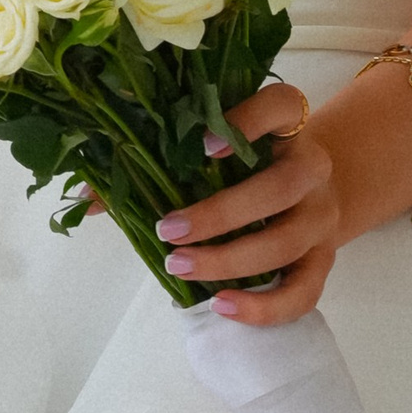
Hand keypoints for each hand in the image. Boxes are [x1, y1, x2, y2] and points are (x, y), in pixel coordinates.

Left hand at [154, 80, 340, 326]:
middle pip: (282, 185)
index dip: (248, 120)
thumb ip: (151, 166)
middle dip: (220, 212)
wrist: (307, 195)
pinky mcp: (324, 261)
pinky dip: (265, 306)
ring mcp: (322, 216)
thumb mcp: (209, 156)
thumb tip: (87, 200)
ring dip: (230, 259)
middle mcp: (312, 167)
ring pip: (288, 241)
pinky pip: (304, 291)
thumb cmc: (243, 169)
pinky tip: (223, 304)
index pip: (279, 106)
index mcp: (284, 125)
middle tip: (167, 230)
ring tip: (179, 266)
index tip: (202, 145)